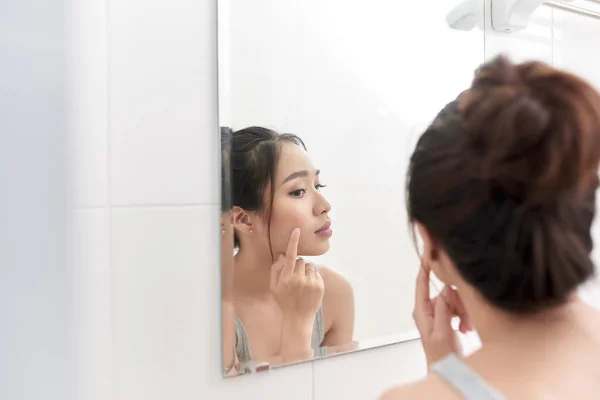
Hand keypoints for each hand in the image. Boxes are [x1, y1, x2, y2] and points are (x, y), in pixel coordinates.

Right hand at [270, 228, 324, 362]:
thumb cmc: (283, 301)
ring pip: (309, 266)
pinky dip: (313, 278)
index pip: (291, 256)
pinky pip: (316, 273)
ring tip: (302, 285)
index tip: (297, 230)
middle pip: (301, 261)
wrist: (298, 318)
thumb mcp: (274, 286)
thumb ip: (276, 270)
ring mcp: (310, 283)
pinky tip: (308, 289)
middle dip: (298, 266)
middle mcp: (298, 279)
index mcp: (286, 278)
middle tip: (294, 278)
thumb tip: (282, 255)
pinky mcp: (319, 286)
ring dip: (306, 272)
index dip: (293, 242)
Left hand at [412, 265, 473, 366]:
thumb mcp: (442, 333)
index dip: (424, 266)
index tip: (428, 251)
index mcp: (421, 312)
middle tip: (465, 320)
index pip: (421, 283)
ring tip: (467, 327)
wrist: (448, 374)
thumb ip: (444, 309)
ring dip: (463, 312)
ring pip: (453, 301)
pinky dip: (465, 317)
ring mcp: (436, 315)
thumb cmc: (441, 358)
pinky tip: (467, 328)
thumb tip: (447, 287)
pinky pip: (458, 309)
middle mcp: (427, 311)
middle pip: (443, 293)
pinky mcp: (446, 320)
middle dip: (458, 302)